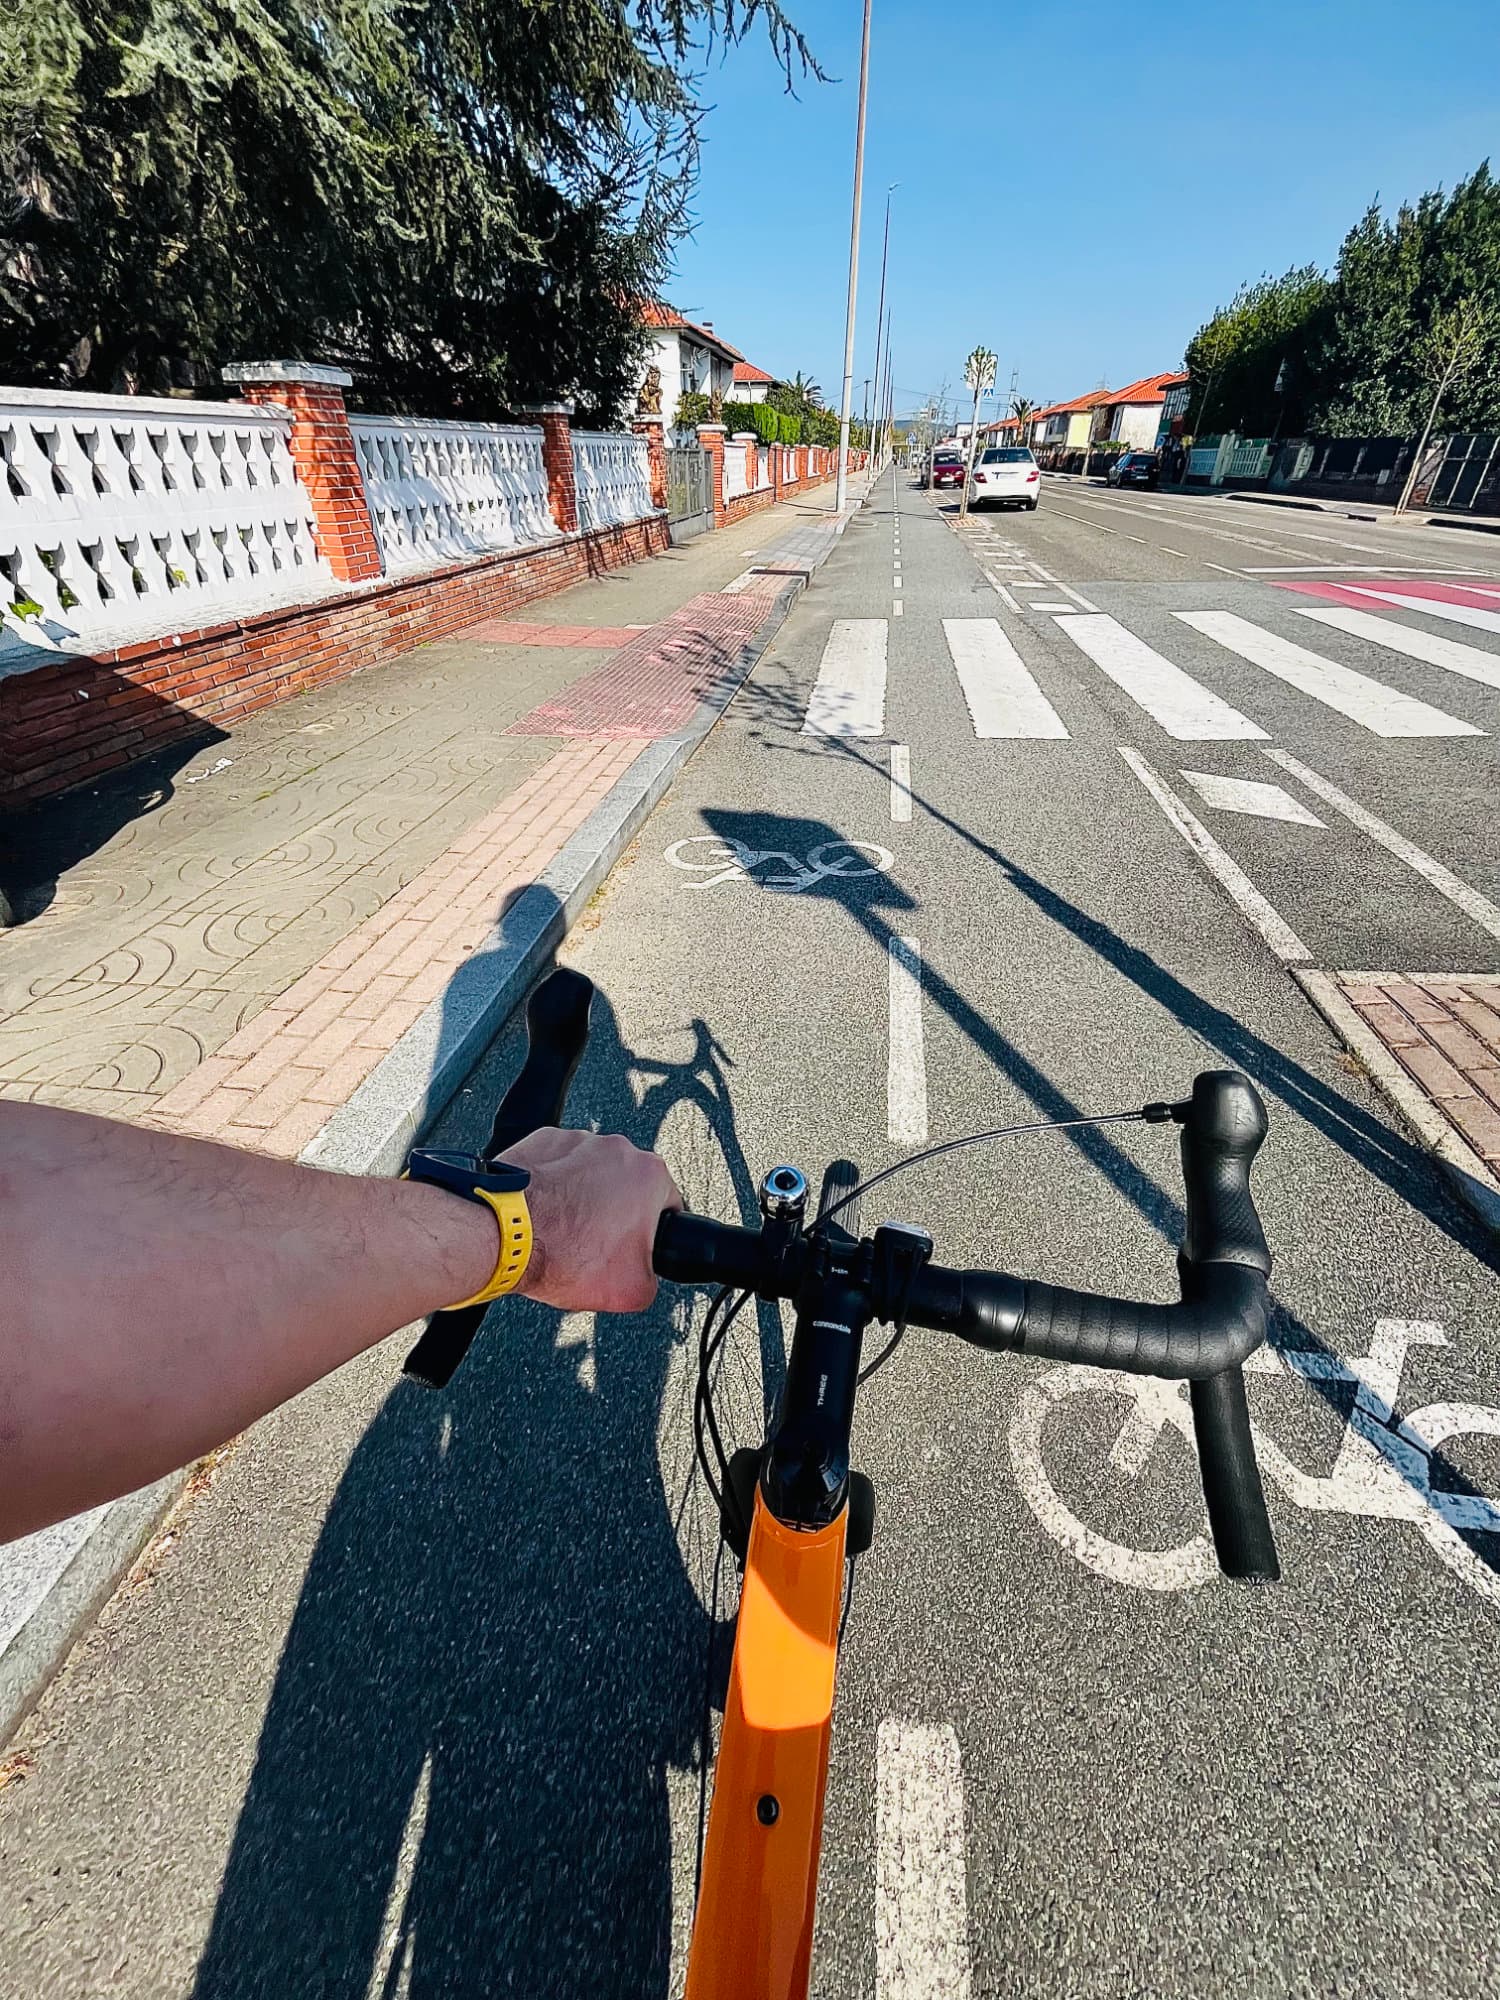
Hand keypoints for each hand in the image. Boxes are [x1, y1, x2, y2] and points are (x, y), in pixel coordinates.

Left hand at [501, 1127, 682, 1313]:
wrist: (503, 1235)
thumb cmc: (561, 1253)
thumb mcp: (631, 1291)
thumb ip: (652, 1280)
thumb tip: (645, 1278)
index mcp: (649, 1176)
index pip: (669, 1205)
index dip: (654, 1233)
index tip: (638, 1246)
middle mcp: (616, 1149)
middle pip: (628, 1186)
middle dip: (616, 1213)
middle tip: (597, 1245)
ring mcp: (577, 1142)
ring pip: (592, 1173)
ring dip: (583, 1197)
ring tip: (565, 1231)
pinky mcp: (543, 1142)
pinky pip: (557, 1165)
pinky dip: (553, 1186)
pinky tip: (544, 1215)